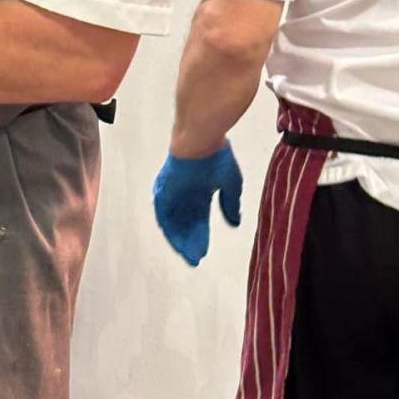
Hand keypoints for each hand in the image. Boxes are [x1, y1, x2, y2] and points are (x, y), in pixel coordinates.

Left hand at [152, 144, 242, 266]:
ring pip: (174, 221)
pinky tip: (175, 241)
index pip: (198, 219)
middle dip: (191, 241)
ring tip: (187, 254)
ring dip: (180, 238)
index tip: (203, 253)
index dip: (201, 236)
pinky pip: (163, 214)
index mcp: (199, 191)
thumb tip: (234, 222)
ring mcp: (172, 192)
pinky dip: (170, 228)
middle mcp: (184, 194)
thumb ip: (230, 203)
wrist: (200, 139)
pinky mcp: (163, 190)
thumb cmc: (216, 155)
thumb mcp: (230, 183)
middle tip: (194, 259)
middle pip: (185, 223)